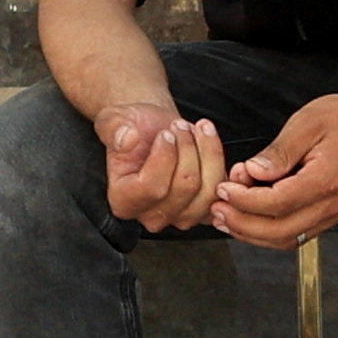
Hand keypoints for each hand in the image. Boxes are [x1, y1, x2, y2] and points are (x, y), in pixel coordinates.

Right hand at [97, 100, 224, 230]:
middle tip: (179, 125)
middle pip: (184, 188)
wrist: (153, 128)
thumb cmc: (133, 128)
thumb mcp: (114, 121)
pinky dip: (221, 162)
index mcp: (124, 201)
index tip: (165, 133)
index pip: (152, 188)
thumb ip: (115, 130)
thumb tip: (127, 139)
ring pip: (207, 189)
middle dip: (187, 149)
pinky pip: (222, 189)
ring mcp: (181, 215)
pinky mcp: (204, 208)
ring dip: (207, 152)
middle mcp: (152, 216)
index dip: (164, 157)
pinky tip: (209, 138)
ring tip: (197, 128)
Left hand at [209, 89, 337, 248]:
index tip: (224, 188)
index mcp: (326, 180)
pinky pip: (296, 235)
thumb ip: (280, 151)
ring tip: (227, 219)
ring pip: (286, 239)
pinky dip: (269, 233)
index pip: (277, 202)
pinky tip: (250, 220)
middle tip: (217, 211)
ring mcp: (332, 214)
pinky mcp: (330, 215)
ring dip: (253, 234)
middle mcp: (331, 204)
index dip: (245, 200)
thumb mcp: (309, 122)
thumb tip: (252, 172)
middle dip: (242, 224)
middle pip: (279, 230)